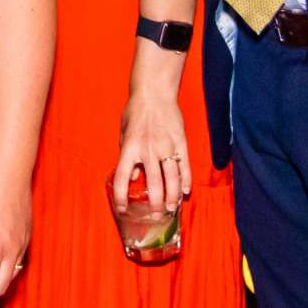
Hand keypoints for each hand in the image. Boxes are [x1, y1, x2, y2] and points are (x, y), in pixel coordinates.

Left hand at [113, 89, 190, 209]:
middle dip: (155, 204)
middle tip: (156, 216)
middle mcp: (148, 149)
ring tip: (172, 208)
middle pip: (153, 184)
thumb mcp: (124, 132)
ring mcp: (166, 147)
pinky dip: (185, 180)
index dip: (121, 196)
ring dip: (172, 197)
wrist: (154, 92)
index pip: (123, 177)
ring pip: (171, 179)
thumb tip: (134, 177)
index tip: (123, 208)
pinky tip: (185, 192)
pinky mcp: (180, 142)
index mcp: (130, 147)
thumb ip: (127, 155)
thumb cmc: (135, 111)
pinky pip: (184, 166)